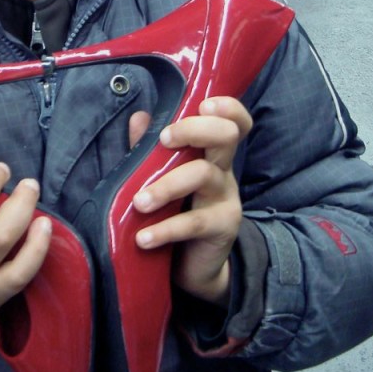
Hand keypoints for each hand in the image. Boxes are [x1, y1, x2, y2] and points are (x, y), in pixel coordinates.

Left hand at [129, 97, 251, 305]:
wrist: (196, 266)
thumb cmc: (178, 211)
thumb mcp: (164, 177)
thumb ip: (150, 149)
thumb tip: (139, 116)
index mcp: (212, 154)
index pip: (234, 122)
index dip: (227, 108)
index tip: (202, 104)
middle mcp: (224, 171)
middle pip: (225, 136)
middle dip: (194, 130)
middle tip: (164, 139)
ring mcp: (226, 199)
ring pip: (203, 175)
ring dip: (166, 186)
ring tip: (139, 203)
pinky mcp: (222, 229)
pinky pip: (194, 223)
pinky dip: (165, 229)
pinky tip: (143, 238)